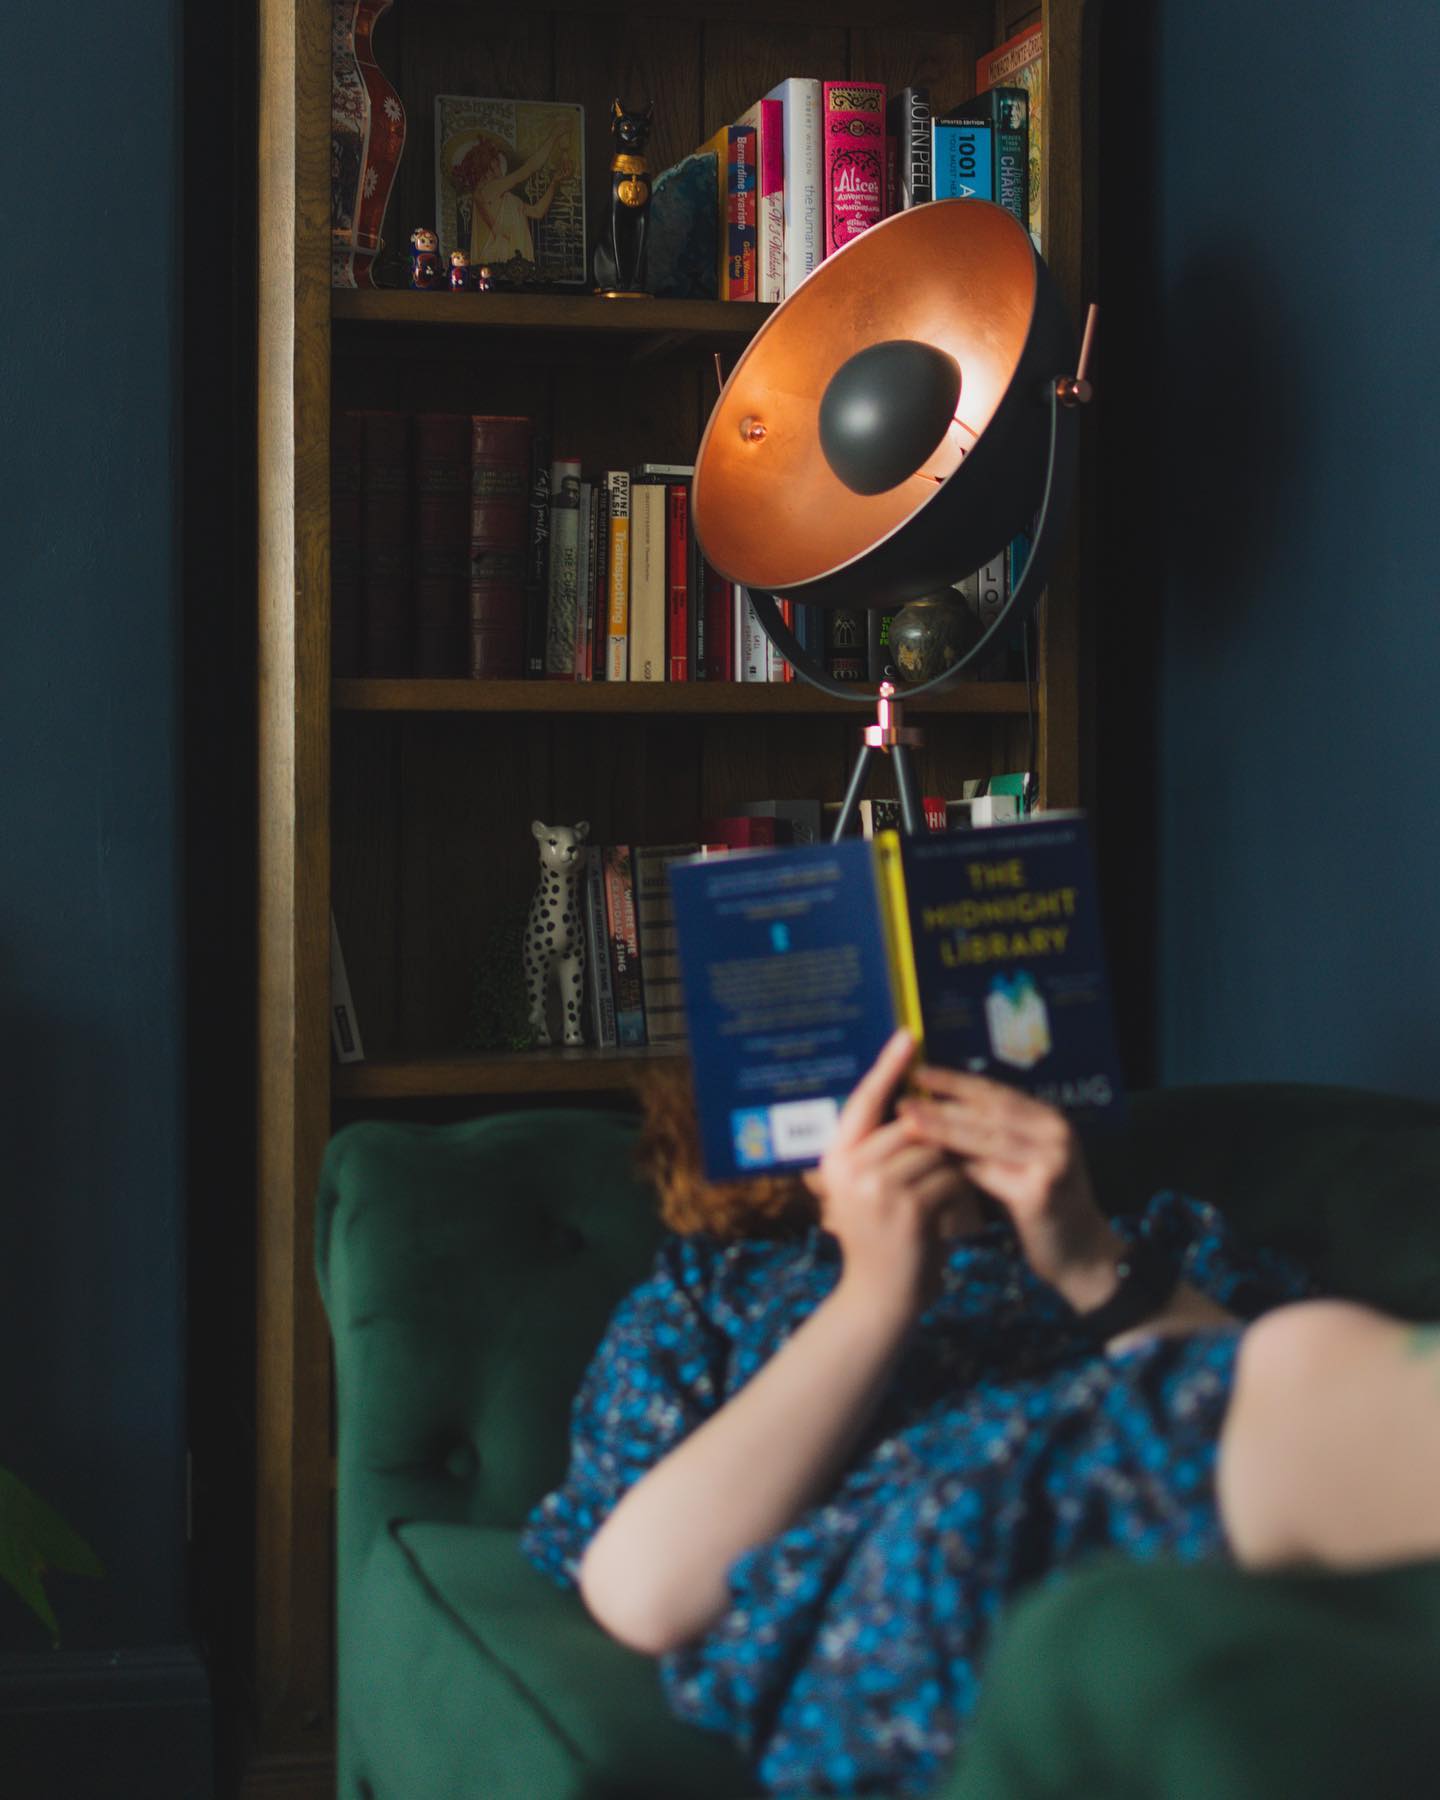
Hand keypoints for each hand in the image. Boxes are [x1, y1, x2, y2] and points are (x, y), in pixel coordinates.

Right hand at [805, 1031, 981, 1317]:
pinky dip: (963, 1194)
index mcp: (834, 1157)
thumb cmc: (883, 1243)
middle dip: (944, 1136)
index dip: (887, 1067)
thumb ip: (881, 1152)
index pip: (864, 1100)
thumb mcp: (868, 1192)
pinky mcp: (907, 1208)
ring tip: (962, 1198)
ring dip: (957, 1169)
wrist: (879, 1303)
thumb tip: (916, 1105)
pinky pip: (950, 1177)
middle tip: (964, 1154)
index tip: (909, 1036)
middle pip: (911, 1124)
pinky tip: (963, 1220)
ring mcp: (875, 1187)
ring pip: (935, 1150)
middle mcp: (847, 1167)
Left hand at [897, 1069, 1123, 1309]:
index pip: (995, 1092)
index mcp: (1049, 1118)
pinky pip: (987, 1174)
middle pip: (988, 1112)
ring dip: (942, 1130)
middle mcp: (1055, 1133)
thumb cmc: (1041, 1207)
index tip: (919, 1072)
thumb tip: (936, 1109)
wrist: (1080, 1254)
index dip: (956, 1081)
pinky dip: (956, 1167)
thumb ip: (991, 1137)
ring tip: (907, 1123)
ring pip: (984, 1140)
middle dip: (942, 1104)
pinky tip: (928, 1164)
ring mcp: (1051, 1161)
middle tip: (903, 1098)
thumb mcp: (1021, 1161)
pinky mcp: (1040, 1192)